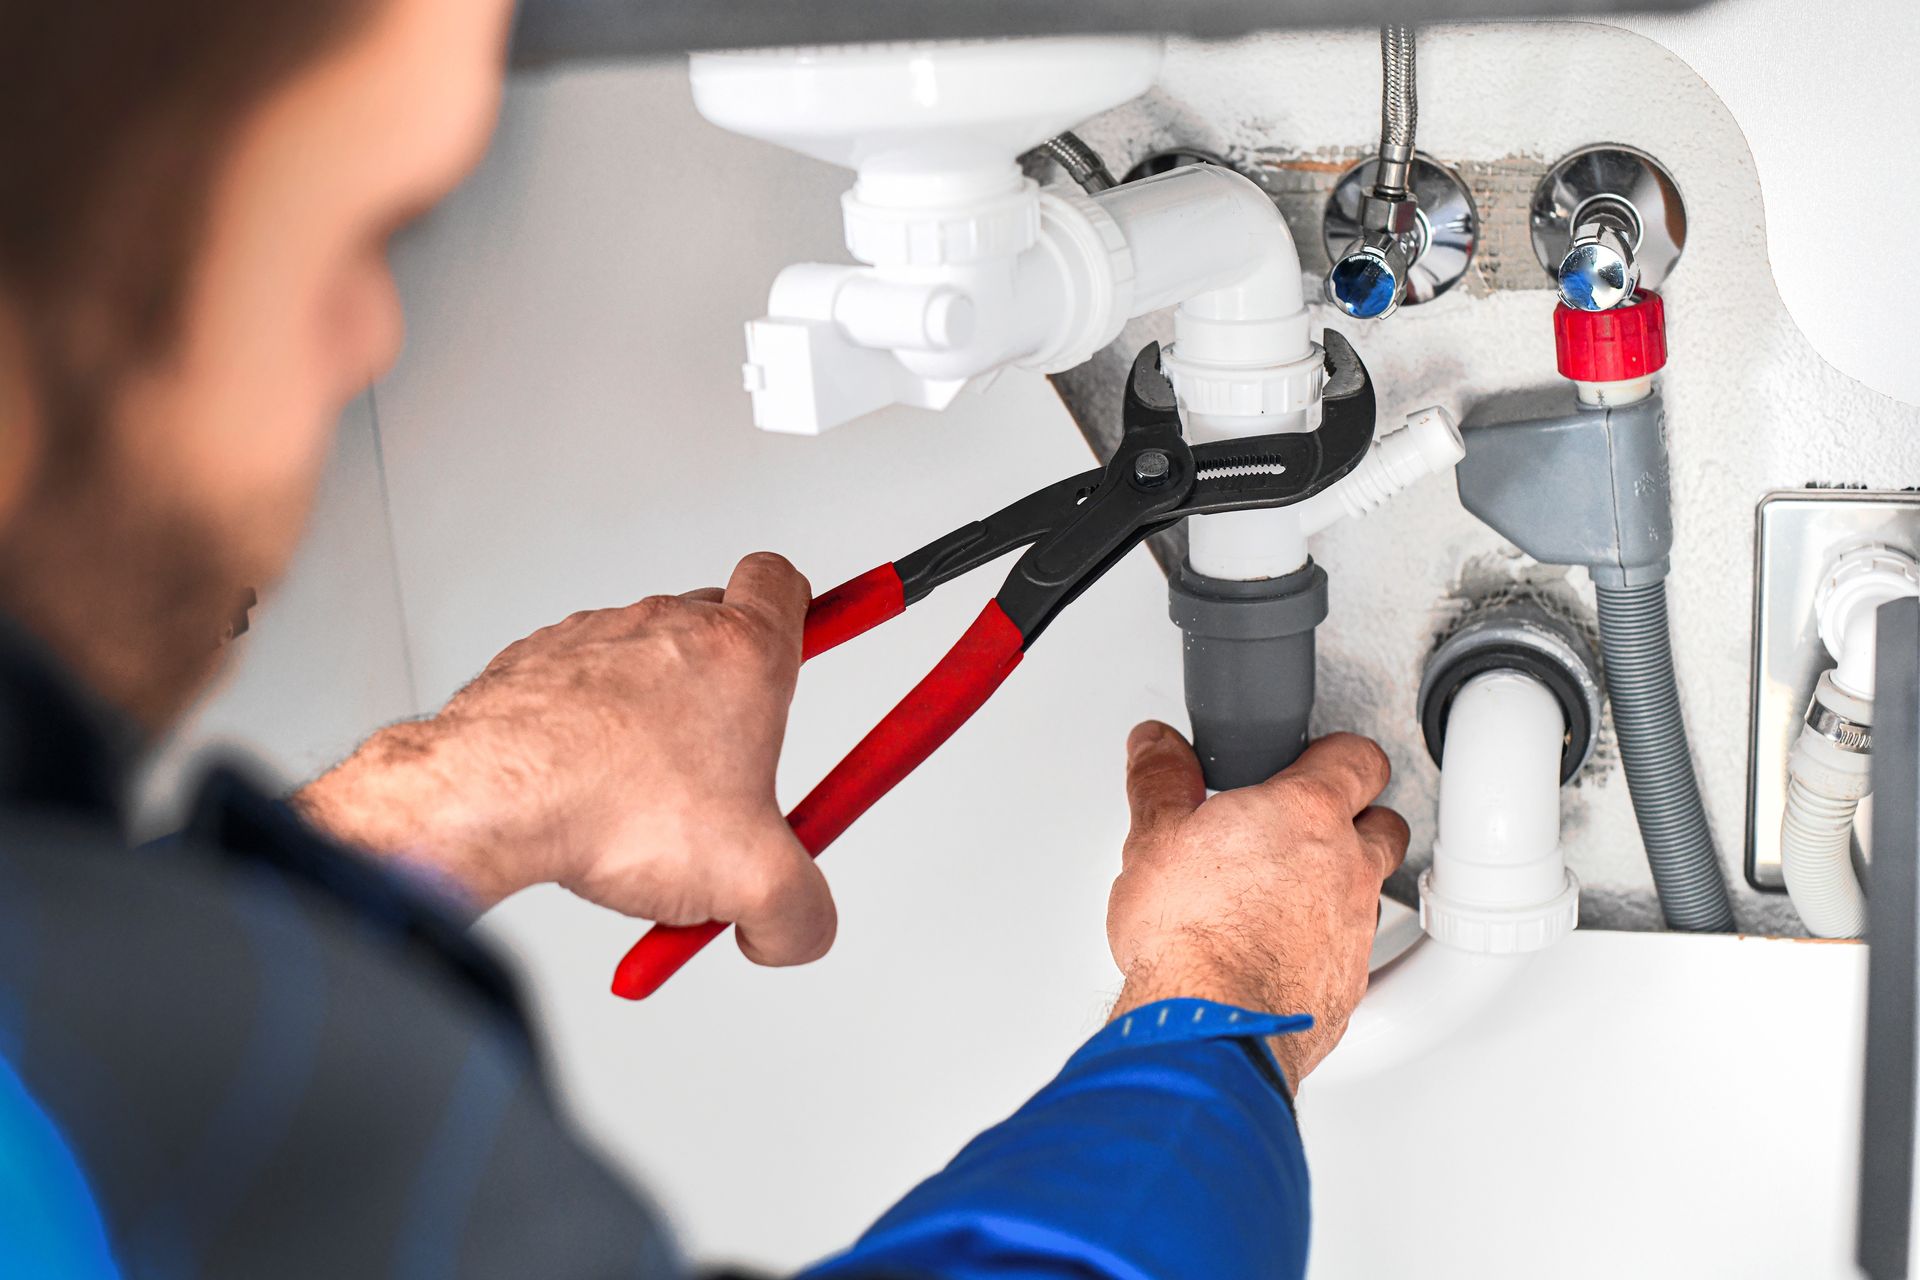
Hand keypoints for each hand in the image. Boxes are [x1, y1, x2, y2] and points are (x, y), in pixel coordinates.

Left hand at [294, 553, 835, 966]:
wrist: (488, 797)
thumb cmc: (614, 808)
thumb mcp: (751, 883)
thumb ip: (800, 916)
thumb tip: (793, 933)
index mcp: (742, 654)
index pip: (786, 583)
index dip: (811, 608)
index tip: (823, 631)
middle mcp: (669, 627)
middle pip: (719, 630)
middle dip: (730, 698)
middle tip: (730, 770)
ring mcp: (595, 640)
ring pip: (645, 664)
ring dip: (655, 722)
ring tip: (642, 811)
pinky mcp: (535, 666)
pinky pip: (579, 689)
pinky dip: (588, 734)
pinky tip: (583, 801)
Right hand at [1106, 723, 1408, 1089]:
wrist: (1211, 1023)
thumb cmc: (1188, 932)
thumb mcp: (1154, 837)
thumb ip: (1161, 781)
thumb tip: (1157, 746)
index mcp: (1307, 812)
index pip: (1359, 758)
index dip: (1340, 754)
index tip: (1316, 758)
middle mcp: (1346, 866)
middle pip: (1384, 823)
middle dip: (1357, 818)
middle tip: (1307, 824)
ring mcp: (1354, 929)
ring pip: (1371, 890)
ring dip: (1341, 885)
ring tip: (1287, 892)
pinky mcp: (1348, 985)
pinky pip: (1352, 951)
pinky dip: (1326, 945)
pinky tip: (1283, 952)